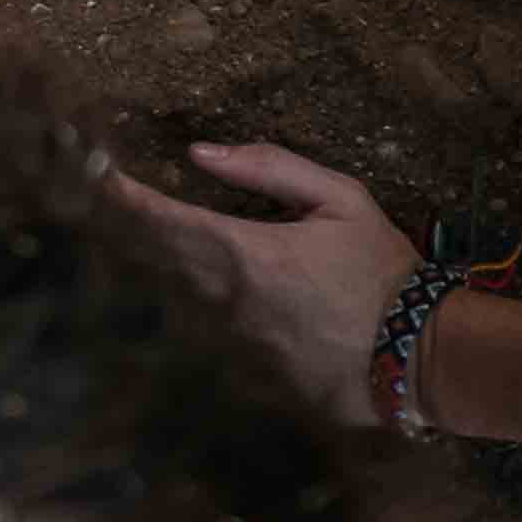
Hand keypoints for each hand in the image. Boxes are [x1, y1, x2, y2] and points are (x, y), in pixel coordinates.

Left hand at [102, 135, 415, 436]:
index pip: (168, 220)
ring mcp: (239, 339)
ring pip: (190, 293)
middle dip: (144, 226)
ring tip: (165, 233)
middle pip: (167, 257)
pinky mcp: (254, 369)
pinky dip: (213, 301)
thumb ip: (270, 170)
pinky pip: (221, 326)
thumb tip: (202, 152)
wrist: (420, 356)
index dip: (129, 198)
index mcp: (248, 252)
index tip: (102, 175)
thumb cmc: (384, 270)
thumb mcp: (342, 200)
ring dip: (176, 263)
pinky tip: (224, 285)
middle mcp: (230, 298)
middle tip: (122, 198)